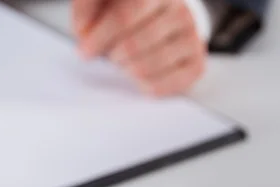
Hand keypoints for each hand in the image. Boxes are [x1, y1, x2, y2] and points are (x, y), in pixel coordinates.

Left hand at [73, 0, 206, 95]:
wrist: (167, 22)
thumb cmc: (130, 14)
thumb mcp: (105, 3)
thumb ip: (87, 7)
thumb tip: (83, 29)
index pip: (127, 13)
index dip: (102, 35)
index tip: (85, 51)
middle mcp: (180, 9)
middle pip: (134, 43)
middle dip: (113, 55)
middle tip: (111, 55)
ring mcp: (192, 36)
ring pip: (145, 67)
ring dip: (125, 70)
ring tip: (125, 62)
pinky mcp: (196, 64)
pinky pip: (159, 86)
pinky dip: (141, 85)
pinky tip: (139, 76)